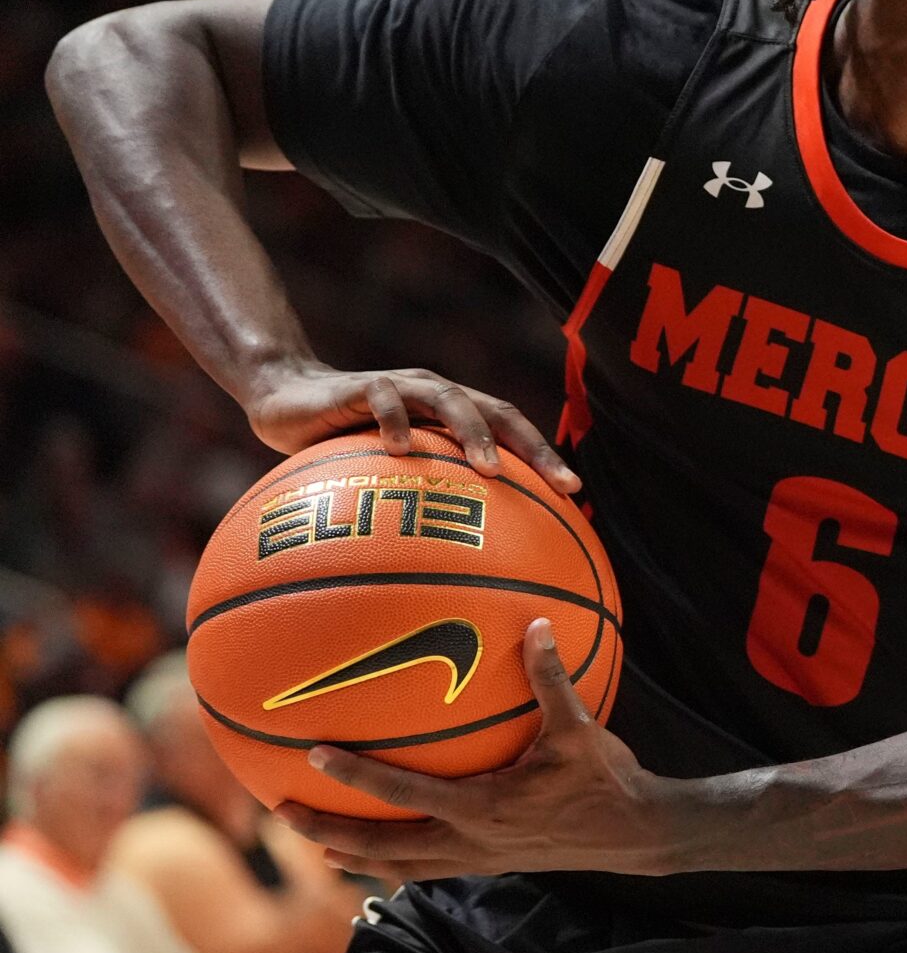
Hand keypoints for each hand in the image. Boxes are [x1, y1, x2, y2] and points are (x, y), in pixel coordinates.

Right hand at [241, 356, 579, 494]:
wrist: (284, 397)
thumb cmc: (341, 446)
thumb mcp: (384, 475)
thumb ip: (417, 503)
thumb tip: (449, 566)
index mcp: (452, 415)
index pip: (511, 430)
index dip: (544, 457)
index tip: (575, 493)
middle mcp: (436, 395)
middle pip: (496, 411)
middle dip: (528, 446)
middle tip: (555, 484)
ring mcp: (402, 386)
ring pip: (449, 398)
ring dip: (472, 432)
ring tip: (487, 468)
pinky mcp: (359, 385)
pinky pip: (383, 399)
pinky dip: (394, 420)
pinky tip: (399, 451)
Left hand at [277, 620, 678, 877]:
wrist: (635, 835)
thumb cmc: (608, 780)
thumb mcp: (581, 729)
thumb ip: (552, 679)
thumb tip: (535, 625)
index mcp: (481, 807)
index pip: (401, 792)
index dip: (354, 775)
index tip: (311, 756)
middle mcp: (469, 841)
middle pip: (381, 845)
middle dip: (327, 832)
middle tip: (282, 814)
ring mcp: (478, 859)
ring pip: (400, 867)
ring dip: (356, 856)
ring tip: (321, 848)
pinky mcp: (491, 865)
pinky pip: (429, 868)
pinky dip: (399, 862)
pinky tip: (388, 851)